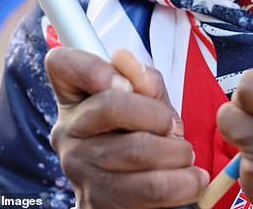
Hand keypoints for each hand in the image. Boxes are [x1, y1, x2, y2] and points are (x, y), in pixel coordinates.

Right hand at [45, 47, 208, 208]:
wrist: (135, 189)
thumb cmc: (140, 130)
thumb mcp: (146, 97)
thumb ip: (142, 78)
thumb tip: (124, 59)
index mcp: (73, 97)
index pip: (62, 64)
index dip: (91, 67)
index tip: (123, 81)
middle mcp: (68, 132)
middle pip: (111, 105)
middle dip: (157, 114)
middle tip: (174, 126)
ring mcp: (79, 169)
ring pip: (136, 151)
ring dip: (175, 153)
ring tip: (185, 154)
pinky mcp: (96, 203)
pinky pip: (147, 191)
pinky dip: (180, 183)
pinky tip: (191, 179)